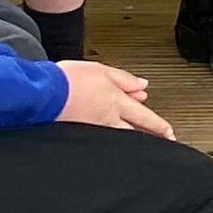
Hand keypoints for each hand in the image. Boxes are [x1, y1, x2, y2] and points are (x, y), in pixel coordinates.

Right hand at [53, 62, 174, 136]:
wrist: (42, 94)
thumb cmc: (67, 81)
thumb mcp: (102, 71)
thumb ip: (124, 79)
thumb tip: (143, 86)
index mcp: (116, 102)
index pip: (145, 117)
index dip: (159, 126)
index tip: (170, 133)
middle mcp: (107, 120)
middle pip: (135, 131)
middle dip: (150, 137)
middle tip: (162, 142)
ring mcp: (94, 130)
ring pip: (119, 136)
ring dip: (131, 139)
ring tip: (140, 141)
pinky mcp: (80, 134)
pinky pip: (102, 139)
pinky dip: (111, 138)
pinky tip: (110, 139)